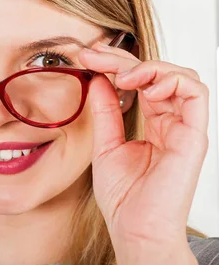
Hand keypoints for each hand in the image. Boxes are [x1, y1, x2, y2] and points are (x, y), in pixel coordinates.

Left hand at [78, 40, 208, 263]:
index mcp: (153, 123)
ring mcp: (184, 127)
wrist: (134, 228)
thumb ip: (105, 111)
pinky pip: (196, 93)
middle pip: (157, 74)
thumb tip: (98, 79)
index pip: (140, 82)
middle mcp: (171, 122)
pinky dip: (171, 80)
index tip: (87, 56)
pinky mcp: (194, 135)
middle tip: (94, 54)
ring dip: (149, 66)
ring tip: (122, 77)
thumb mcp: (105, 144)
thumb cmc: (124, 196)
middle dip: (124, 59)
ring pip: (181, 76)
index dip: (115, 64)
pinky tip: (144, 87)